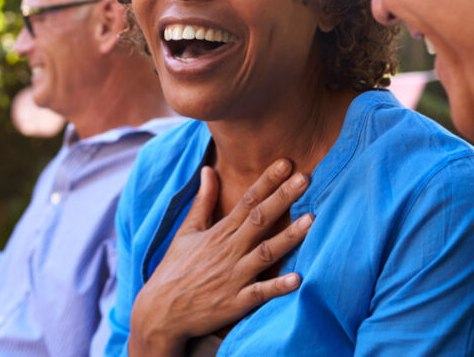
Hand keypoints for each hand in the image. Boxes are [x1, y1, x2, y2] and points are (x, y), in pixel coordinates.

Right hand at [127, 158, 313, 355]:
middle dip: (283, 197)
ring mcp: (233, 277)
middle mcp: (228, 251)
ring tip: (312, 220)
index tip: (286, 163)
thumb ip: (203, 201)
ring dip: (288, 237)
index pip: (247, 201)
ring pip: (266, 253)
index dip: (267, 181)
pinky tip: (298, 279)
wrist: (161, 311)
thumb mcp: (186, 231)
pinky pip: (260, 293)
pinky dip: (278, 286)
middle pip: (260, 219)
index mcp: (218, 232)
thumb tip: (208, 169)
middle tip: (306, 177)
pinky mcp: (236, 302)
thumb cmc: (175, 268)